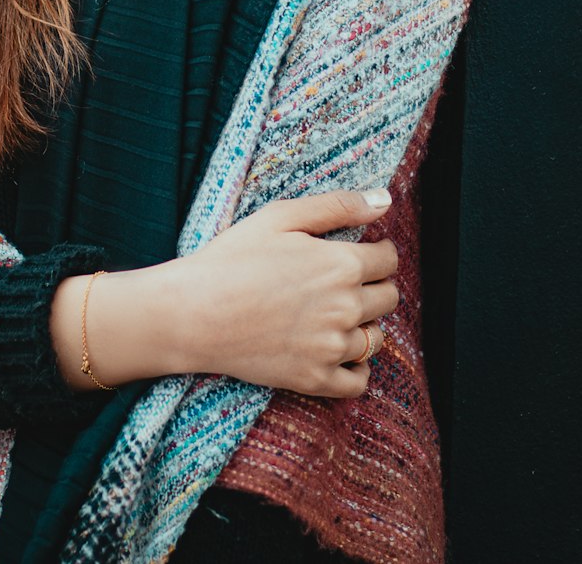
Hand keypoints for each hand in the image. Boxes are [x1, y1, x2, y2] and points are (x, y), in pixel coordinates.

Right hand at [174, 188, 397, 398]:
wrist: (194, 312)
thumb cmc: (232, 258)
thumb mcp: (280, 217)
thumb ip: (336, 206)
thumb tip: (383, 200)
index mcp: (341, 265)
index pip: (388, 260)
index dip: (377, 252)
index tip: (362, 253)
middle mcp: (346, 308)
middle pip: (388, 298)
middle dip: (374, 285)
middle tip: (344, 281)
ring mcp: (332, 348)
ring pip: (376, 338)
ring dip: (364, 324)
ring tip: (334, 313)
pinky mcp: (316, 379)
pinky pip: (359, 381)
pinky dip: (356, 367)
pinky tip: (337, 351)